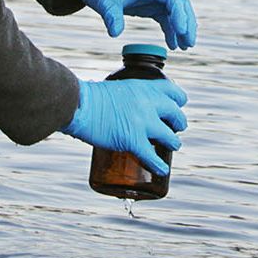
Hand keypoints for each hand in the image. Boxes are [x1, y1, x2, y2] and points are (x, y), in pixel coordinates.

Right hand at [62, 77, 187, 175]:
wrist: (78, 104)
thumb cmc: (90, 97)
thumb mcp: (117, 88)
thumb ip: (127, 98)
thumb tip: (126, 111)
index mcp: (143, 87)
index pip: (173, 91)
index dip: (177, 100)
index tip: (176, 105)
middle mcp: (148, 103)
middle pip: (176, 114)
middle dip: (179, 123)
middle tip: (174, 128)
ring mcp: (143, 122)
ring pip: (170, 137)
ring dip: (173, 143)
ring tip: (171, 146)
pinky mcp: (134, 140)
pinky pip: (153, 157)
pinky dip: (158, 166)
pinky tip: (161, 169)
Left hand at [69, 0, 196, 49]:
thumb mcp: (103, 0)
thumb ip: (111, 16)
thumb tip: (115, 33)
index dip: (179, 15)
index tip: (182, 32)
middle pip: (180, 5)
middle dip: (187, 23)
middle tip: (189, 43)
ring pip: (176, 12)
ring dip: (182, 28)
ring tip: (185, 47)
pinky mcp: (149, 5)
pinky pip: (166, 17)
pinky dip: (171, 30)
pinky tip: (173, 44)